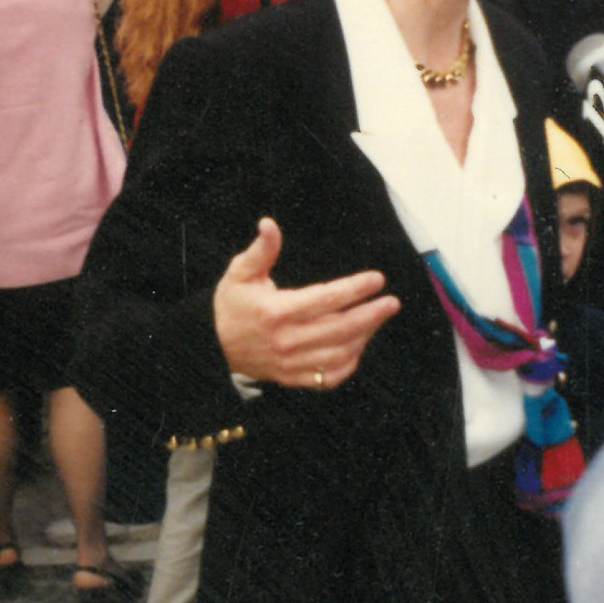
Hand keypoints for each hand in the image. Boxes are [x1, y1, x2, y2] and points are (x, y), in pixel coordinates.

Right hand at [213, 218, 400, 389]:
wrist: (212, 347)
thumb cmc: (231, 307)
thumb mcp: (240, 273)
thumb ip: (260, 251)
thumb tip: (269, 225)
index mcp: (276, 312)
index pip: (325, 299)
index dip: (354, 289)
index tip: (376, 279)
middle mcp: (286, 340)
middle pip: (339, 329)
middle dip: (371, 315)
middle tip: (391, 303)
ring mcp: (290, 363)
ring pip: (338, 354)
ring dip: (364, 337)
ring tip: (378, 318)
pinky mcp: (292, 378)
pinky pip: (328, 377)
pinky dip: (348, 363)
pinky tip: (359, 345)